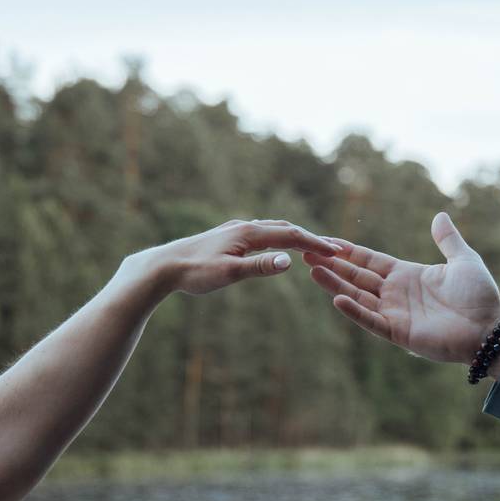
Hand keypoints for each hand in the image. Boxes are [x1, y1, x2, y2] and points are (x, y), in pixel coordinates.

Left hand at [135, 219, 340, 295]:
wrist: (163, 266)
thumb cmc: (195, 273)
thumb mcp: (229, 273)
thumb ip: (260, 266)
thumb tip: (290, 261)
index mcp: (249, 233)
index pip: (290, 236)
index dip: (315, 244)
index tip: (336, 252)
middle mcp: (244, 226)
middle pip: (285, 228)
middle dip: (310, 237)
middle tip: (333, 248)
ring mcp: (235, 230)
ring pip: (272, 228)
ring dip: (294, 235)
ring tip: (311, 244)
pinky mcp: (227, 236)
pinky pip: (261, 232)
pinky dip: (277, 236)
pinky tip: (274, 243)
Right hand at [304, 213, 499, 363]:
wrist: (490, 328)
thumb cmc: (479, 296)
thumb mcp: (464, 260)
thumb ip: (447, 240)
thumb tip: (440, 215)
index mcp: (407, 275)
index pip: (370, 261)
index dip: (348, 252)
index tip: (325, 242)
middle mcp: (395, 294)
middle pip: (356, 277)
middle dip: (332, 266)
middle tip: (305, 253)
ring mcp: (394, 313)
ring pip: (357, 296)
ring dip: (335, 285)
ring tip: (312, 271)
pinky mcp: (398, 332)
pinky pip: (371, 320)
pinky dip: (354, 311)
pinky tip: (336, 299)